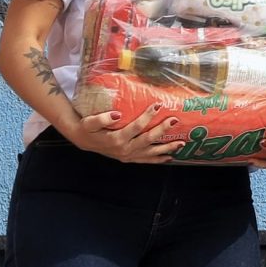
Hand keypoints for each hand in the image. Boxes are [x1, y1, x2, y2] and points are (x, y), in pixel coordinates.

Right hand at [68, 105, 184, 162]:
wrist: (83, 140)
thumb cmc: (87, 128)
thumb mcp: (89, 122)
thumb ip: (101, 118)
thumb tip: (117, 114)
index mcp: (116, 139)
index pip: (136, 127)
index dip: (148, 116)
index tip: (158, 105)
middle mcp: (124, 149)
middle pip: (148, 139)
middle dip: (163, 130)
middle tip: (175, 120)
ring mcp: (128, 155)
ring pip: (151, 153)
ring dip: (167, 148)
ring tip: (181, 142)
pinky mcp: (129, 159)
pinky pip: (146, 161)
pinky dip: (158, 159)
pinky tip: (170, 157)